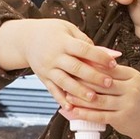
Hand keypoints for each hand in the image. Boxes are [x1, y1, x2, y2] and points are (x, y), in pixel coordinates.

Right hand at [0, 19, 119, 109]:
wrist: (26, 39)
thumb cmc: (52, 32)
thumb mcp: (68, 30)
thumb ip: (87, 42)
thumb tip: (112, 54)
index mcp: (63, 42)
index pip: (83, 49)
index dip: (99, 57)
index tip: (113, 63)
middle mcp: (54, 56)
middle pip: (75, 67)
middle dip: (93, 76)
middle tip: (109, 83)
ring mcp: (48, 69)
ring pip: (64, 82)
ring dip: (79, 91)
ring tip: (93, 98)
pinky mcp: (43, 78)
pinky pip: (52, 90)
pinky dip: (61, 99)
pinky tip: (71, 108)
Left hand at [61, 63, 139, 133]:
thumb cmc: (137, 99)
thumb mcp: (131, 82)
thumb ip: (114, 74)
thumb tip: (89, 61)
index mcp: (133, 75)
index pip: (108, 68)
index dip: (89, 67)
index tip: (74, 65)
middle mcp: (132, 89)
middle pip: (101, 83)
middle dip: (82, 81)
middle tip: (65, 78)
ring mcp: (128, 104)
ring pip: (98, 100)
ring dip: (80, 98)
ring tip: (66, 95)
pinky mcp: (122, 119)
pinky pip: (99, 115)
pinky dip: (84, 113)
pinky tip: (73, 111)